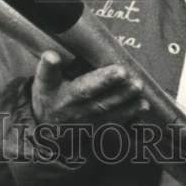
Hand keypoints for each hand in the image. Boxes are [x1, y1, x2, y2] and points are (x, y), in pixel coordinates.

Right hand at [30, 50, 149, 126]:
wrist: (46, 129)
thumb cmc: (47, 98)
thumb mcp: (43, 82)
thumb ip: (48, 69)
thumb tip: (51, 55)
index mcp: (66, 97)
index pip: (84, 87)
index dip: (101, 79)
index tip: (120, 70)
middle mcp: (78, 111)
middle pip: (101, 101)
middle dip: (120, 92)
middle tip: (135, 80)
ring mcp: (89, 123)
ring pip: (110, 113)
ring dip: (128, 103)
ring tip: (140, 91)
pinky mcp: (97, 130)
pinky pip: (115, 124)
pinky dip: (130, 116)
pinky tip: (142, 108)